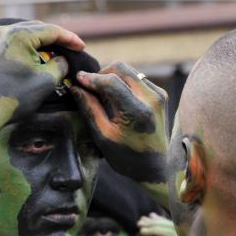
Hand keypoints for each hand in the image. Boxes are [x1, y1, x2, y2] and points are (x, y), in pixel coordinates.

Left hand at [0, 21, 84, 121]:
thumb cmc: (15, 98)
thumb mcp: (47, 82)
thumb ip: (60, 65)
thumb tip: (62, 60)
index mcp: (18, 35)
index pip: (50, 31)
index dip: (69, 38)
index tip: (81, 47)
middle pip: (32, 30)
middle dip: (51, 39)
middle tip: (66, 47)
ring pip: (14, 38)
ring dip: (31, 45)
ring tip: (44, 55)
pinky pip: (0, 49)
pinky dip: (14, 54)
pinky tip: (20, 64)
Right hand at [71, 61, 168, 183]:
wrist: (156, 167)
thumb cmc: (127, 157)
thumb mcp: (104, 137)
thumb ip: (90, 110)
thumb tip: (75, 87)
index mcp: (137, 111)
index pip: (111, 81)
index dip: (92, 78)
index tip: (78, 79)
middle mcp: (151, 98)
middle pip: (121, 68)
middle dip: (102, 74)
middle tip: (89, 88)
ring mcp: (158, 94)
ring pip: (129, 71)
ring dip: (112, 78)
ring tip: (102, 96)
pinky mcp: (160, 94)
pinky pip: (137, 79)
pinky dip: (123, 84)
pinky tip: (116, 99)